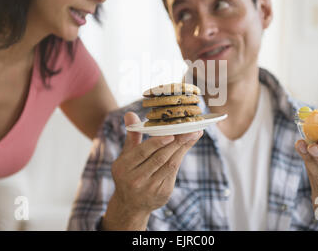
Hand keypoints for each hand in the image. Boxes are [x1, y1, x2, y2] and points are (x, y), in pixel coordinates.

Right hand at [102, 112, 202, 229]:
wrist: (130, 205)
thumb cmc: (128, 173)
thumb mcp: (126, 156)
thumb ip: (132, 135)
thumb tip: (130, 113)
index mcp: (123, 168)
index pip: (142, 152)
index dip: (157, 142)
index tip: (171, 133)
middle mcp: (135, 180)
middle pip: (159, 158)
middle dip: (177, 142)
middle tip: (190, 129)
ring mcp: (150, 188)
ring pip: (169, 165)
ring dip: (183, 148)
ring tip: (194, 134)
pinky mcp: (162, 193)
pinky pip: (173, 172)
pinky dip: (180, 157)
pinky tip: (187, 146)